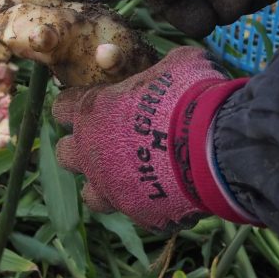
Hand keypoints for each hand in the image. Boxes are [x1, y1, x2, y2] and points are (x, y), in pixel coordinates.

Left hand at [51, 47, 253, 231]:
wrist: (216, 145)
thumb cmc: (191, 96)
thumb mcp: (179, 64)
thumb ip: (164, 68)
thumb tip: (173, 67)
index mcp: (93, 111)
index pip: (63, 108)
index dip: (78, 105)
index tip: (98, 105)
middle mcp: (92, 153)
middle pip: (66, 154)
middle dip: (84, 149)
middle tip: (111, 143)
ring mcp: (112, 188)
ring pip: (90, 194)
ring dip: (106, 185)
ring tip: (132, 178)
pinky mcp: (139, 214)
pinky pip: (137, 212)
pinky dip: (150, 205)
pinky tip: (170, 194)